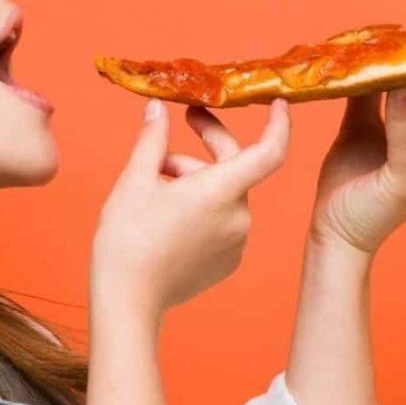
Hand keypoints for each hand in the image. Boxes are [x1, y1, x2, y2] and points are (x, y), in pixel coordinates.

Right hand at [91, 97, 290, 316]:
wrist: (126, 301)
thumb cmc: (127, 241)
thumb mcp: (134, 181)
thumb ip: (152, 140)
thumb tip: (158, 109)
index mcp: (220, 192)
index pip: (270, 151)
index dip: (279, 124)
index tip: (276, 103)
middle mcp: (238, 217)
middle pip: (234, 167)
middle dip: (205, 148)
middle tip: (179, 129)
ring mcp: (235, 242)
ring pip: (224, 195)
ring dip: (196, 181)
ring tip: (155, 186)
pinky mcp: (227, 262)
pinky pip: (222, 222)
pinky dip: (202, 209)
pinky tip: (167, 216)